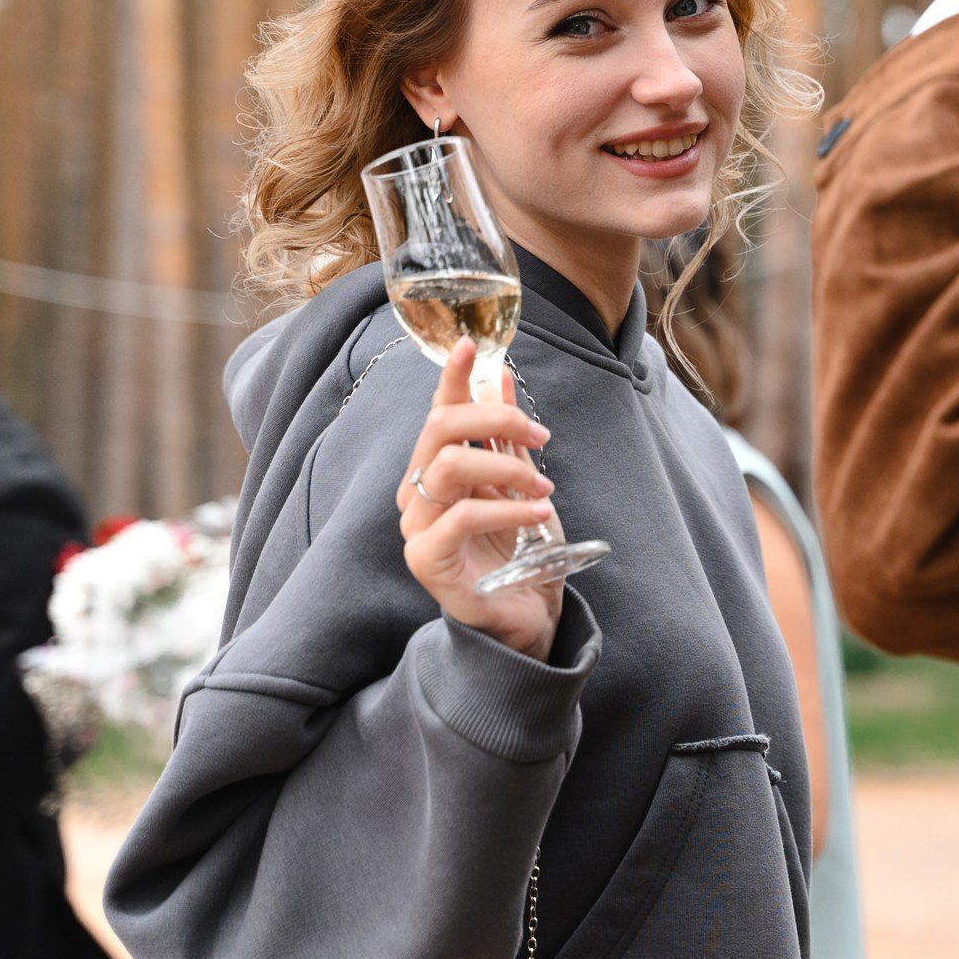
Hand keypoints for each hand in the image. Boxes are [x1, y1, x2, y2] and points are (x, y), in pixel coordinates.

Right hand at [395, 339, 564, 660]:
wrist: (526, 614)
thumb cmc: (519, 551)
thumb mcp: (520, 482)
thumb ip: (505, 435)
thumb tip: (500, 376)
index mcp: (434, 469)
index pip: (437, 412)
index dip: (451, 377)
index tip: (470, 345)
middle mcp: (416, 493)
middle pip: (439, 430)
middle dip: (494, 419)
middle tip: (540, 435)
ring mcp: (416, 528)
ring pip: (449, 468)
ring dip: (506, 467)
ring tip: (543, 487)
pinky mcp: (426, 562)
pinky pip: (460, 518)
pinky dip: (505, 508)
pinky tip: (537, 513)